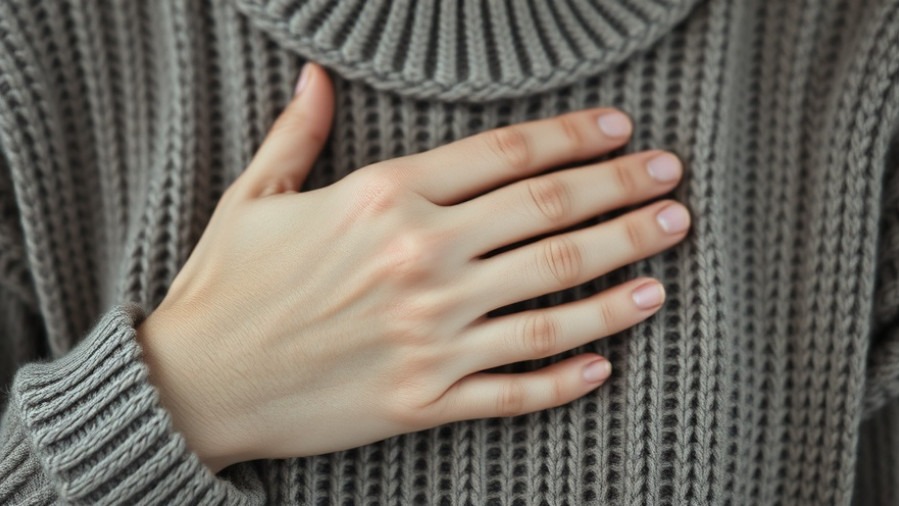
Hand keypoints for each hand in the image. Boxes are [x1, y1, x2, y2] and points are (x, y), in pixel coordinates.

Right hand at [136, 63, 689, 472]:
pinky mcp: (425, 399)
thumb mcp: (256, 195)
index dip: (573, 137)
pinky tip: (609, 361)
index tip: (623, 131)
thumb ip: (299, 132)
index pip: (506, 155)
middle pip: (549, 218)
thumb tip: (319, 74)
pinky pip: (517, 387)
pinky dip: (568, 376)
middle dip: (623, 195)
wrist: (196, 383)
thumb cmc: (228, 284)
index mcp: (384, 200)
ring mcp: (431, 335)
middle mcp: (421, 261)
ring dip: (620, 276)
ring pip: (552, 301)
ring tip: (667, 261)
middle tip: (674, 184)